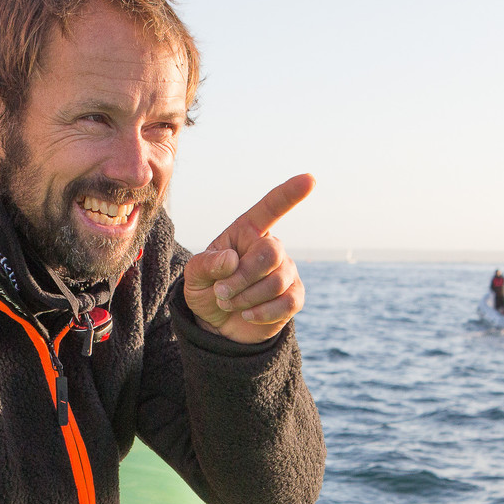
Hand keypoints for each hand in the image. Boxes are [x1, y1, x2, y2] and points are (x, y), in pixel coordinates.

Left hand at [182, 174, 315, 344]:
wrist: (217, 323)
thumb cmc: (208, 290)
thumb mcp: (194, 276)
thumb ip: (207, 264)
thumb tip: (231, 260)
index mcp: (248, 232)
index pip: (271, 208)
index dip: (289, 194)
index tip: (309, 179)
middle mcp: (272, 247)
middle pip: (270, 253)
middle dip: (242, 277)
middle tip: (221, 292)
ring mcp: (286, 271)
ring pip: (275, 282)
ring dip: (245, 298)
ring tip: (229, 302)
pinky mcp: (294, 296)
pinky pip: (286, 302)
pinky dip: (262, 312)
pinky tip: (248, 314)